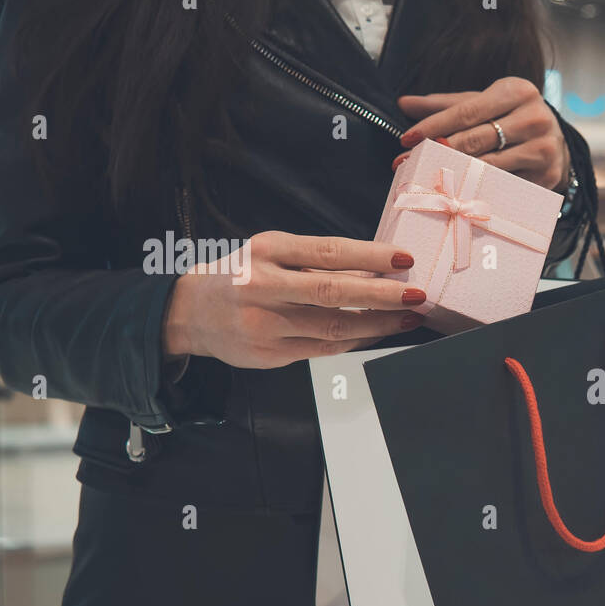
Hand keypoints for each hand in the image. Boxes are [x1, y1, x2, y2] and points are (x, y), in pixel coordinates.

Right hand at [163, 232, 427, 367]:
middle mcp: (263, 286)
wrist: (189, 312)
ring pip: (333, 327)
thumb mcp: (272, 254)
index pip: (327, 252)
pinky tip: (377, 333)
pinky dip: (356, 341)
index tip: (403, 259)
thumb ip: (318, 260)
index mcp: (266, 251)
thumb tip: (376, 266)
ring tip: (406, 317)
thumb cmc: (241, 277)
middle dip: (381, 295)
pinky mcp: (270, 354)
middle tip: (416, 295)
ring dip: (377, 324)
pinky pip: (324, 349)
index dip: (369, 256)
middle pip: (333, 292)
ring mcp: (266, 324)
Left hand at [396, 76, 569, 191]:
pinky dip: (478, 190)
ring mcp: (543, 149)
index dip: (435, 126)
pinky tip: (458, 193)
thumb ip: (447, 105)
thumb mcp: (485, 104)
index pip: (467, 111)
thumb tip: (404, 103)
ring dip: (455, 174)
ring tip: (428, 178)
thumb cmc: (512, 119)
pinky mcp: (546, 177)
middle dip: (439, 152)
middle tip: (408, 164)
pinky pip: (504, 187)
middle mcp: (535, 118)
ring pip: (489, 166)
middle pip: (476, 140)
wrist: (557, 142)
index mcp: (518, 91)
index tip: (407, 139)